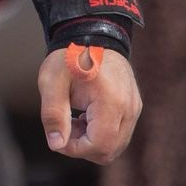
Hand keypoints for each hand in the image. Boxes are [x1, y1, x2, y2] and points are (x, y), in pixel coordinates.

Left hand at [37, 43, 141, 163]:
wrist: (92, 34)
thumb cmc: (70, 56)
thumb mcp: (51, 81)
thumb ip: (53, 114)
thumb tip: (57, 144)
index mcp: (111, 101)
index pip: (99, 145)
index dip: (74, 149)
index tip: (57, 135)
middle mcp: (129, 108)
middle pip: (109, 151)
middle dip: (82, 147)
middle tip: (64, 125)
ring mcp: (134, 108)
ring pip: (115, 146)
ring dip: (91, 141)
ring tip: (73, 118)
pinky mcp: (133, 108)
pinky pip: (118, 134)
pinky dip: (100, 134)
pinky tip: (84, 116)